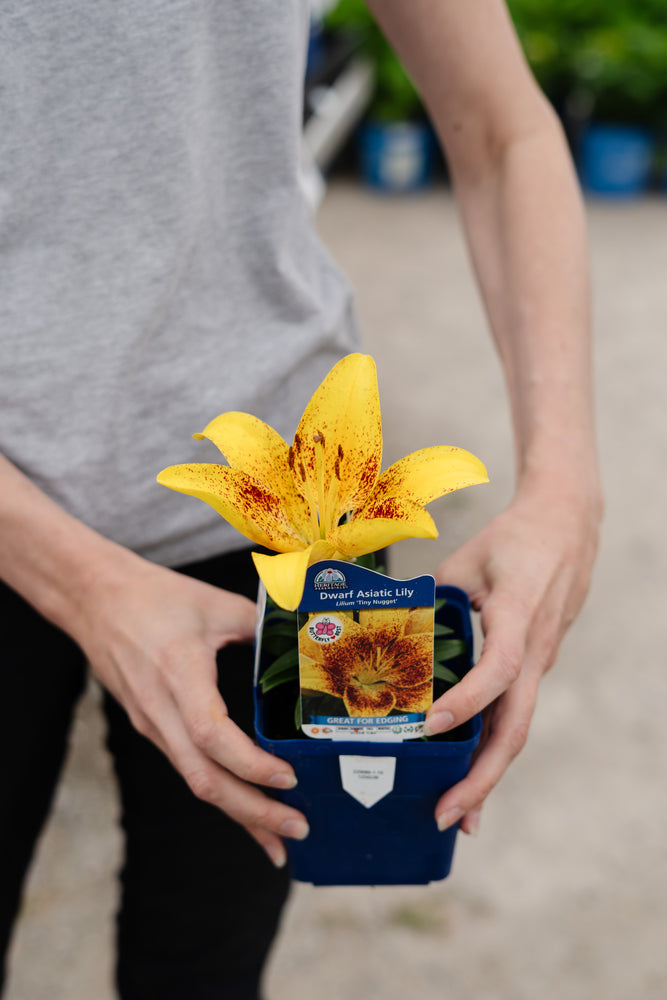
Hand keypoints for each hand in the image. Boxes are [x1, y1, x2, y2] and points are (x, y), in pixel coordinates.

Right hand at [70, 551, 307, 868]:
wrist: (95, 599)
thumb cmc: (154, 597)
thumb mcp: (215, 603)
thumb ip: (261, 626)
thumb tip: (302, 644)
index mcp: (179, 674)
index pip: (211, 734)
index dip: (249, 764)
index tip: (288, 778)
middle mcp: (161, 710)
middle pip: (204, 778)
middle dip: (252, 812)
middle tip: (297, 830)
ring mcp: (153, 724)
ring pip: (196, 781)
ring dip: (238, 812)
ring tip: (278, 837)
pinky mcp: (152, 727)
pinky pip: (188, 768)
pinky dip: (220, 791)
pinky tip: (245, 804)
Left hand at [426, 482, 601, 834]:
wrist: (568, 526)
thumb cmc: (515, 537)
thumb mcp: (467, 557)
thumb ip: (431, 598)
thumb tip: (390, 634)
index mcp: (519, 615)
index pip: (500, 668)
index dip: (467, 702)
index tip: (428, 726)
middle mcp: (536, 650)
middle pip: (515, 726)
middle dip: (481, 777)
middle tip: (444, 814)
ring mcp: (539, 663)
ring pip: (516, 729)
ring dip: (487, 775)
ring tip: (456, 815)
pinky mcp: (534, 666)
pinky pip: (514, 714)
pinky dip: (491, 749)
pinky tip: (471, 776)